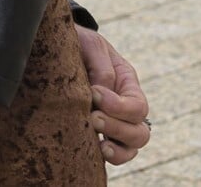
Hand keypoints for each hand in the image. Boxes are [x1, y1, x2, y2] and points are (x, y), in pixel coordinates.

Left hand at [77, 26, 150, 164]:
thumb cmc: (79, 44)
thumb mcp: (91, 45)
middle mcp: (125, 107)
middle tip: (93, 117)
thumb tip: (102, 90)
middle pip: (140, 131)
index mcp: (128, 83)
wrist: (60, 48)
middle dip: (117, 128)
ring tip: (99, 145)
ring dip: (117, 150)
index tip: (94, 92)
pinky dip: (108, 156)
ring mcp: (114, 122)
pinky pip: (112, 153)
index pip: (137, 105)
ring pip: (131, 148)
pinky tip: (92, 151)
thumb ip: (101, 66)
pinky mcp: (97, 132)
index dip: (119, 106)